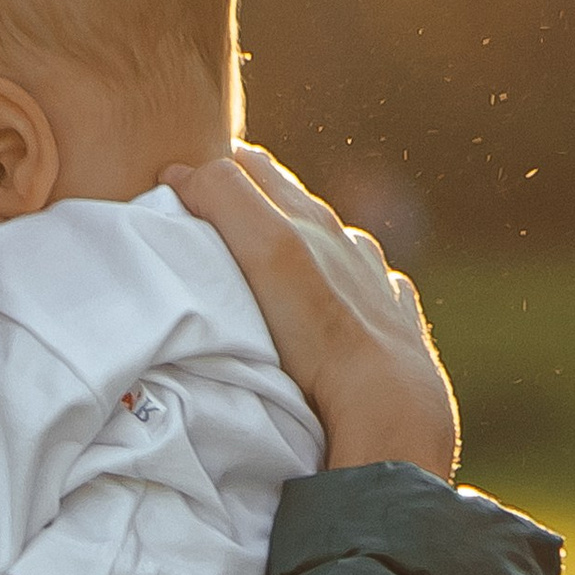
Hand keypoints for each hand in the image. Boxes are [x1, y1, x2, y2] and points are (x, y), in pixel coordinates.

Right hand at [165, 145, 458, 481]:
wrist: (387, 403)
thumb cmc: (320, 328)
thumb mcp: (267, 248)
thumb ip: (225, 198)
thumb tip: (182, 173)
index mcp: (310, 219)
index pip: (250, 171)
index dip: (213, 173)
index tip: (179, 190)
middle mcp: (346, 242)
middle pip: (290, 201)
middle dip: (253, 198)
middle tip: (212, 217)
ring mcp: (375, 282)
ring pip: (333, 244)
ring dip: (302, 243)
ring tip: (271, 266)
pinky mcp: (395, 324)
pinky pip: (376, 288)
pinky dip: (352, 285)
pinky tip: (342, 306)